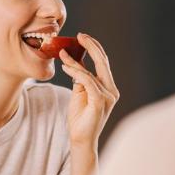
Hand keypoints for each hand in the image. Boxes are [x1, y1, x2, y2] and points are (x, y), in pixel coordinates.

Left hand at [60, 33, 119, 148]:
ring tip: (62, 54)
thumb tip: (74, 60)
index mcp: (109, 87)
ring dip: (76, 61)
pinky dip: (76, 73)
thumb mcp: (80, 92)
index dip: (94, 48)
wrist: (81, 139)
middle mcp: (111, 91)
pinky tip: (67, 68)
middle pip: (103, 62)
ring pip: (92, 72)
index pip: (103, 62)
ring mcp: (108, 97)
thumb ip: (80, 78)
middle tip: (79, 35)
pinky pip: (87, 82)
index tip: (82, 37)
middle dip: (91, 46)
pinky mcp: (100, 102)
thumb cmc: (80, 117)